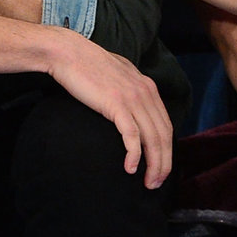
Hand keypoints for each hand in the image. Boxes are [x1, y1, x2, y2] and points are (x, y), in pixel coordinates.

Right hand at [47, 35, 172, 188]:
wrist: (69, 53)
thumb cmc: (88, 65)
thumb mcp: (118, 75)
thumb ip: (129, 88)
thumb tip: (132, 104)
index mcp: (148, 87)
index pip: (166, 125)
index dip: (167, 150)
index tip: (161, 168)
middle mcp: (146, 93)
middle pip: (164, 136)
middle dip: (164, 163)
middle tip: (157, 183)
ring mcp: (133, 98)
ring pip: (152, 139)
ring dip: (153, 165)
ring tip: (148, 183)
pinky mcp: (117, 104)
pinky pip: (132, 136)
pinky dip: (134, 155)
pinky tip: (130, 169)